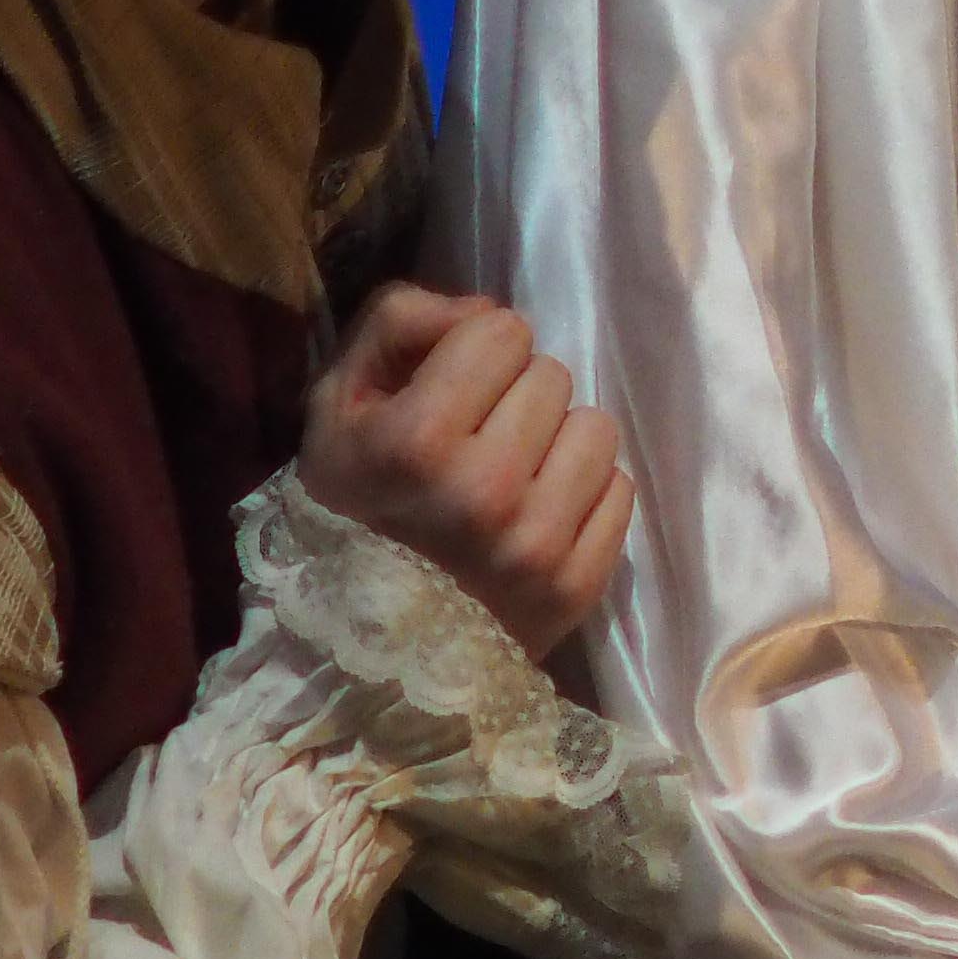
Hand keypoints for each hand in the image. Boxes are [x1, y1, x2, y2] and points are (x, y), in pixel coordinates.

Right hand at [297, 281, 634, 659]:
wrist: (359, 648)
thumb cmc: (349, 509)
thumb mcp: (338, 402)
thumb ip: (401, 323)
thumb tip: (486, 310)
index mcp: (415, 442)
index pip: (503, 331)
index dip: (474, 352)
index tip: (447, 394)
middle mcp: (482, 493)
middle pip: (552, 376)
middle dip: (514, 397)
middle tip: (475, 443)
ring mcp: (535, 546)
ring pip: (596, 428)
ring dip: (557, 443)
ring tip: (512, 478)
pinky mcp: (577, 587)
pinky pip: (619, 490)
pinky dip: (585, 496)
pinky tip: (536, 518)